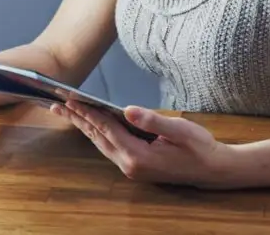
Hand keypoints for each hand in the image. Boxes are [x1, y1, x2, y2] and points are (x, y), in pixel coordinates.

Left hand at [52, 101, 229, 187]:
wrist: (213, 170)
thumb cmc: (199, 147)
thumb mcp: (179, 130)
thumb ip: (152, 121)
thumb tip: (128, 110)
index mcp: (138, 156)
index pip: (106, 129)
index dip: (88, 112)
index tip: (70, 99)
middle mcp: (130, 165)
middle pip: (97, 137)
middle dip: (77, 119)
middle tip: (56, 104)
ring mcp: (132, 168)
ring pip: (101, 143)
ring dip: (84, 127)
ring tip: (66, 112)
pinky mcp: (135, 166)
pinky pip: (109, 147)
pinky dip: (97, 134)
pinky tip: (90, 124)